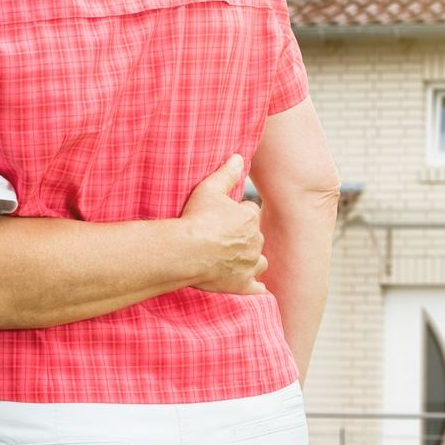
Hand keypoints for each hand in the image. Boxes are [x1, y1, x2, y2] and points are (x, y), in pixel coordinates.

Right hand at [180, 155, 266, 295]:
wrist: (185, 251)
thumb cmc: (196, 219)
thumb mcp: (208, 189)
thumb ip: (226, 173)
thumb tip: (239, 157)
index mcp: (250, 218)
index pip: (250, 212)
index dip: (237, 214)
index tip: (223, 217)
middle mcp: (255, 241)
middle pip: (255, 237)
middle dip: (244, 237)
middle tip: (223, 238)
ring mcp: (250, 265)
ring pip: (260, 261)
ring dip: (252, 260)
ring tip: (235, 259)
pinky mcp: (242, 284)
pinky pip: (257, 288)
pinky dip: (255, 286)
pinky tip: (252, 285)